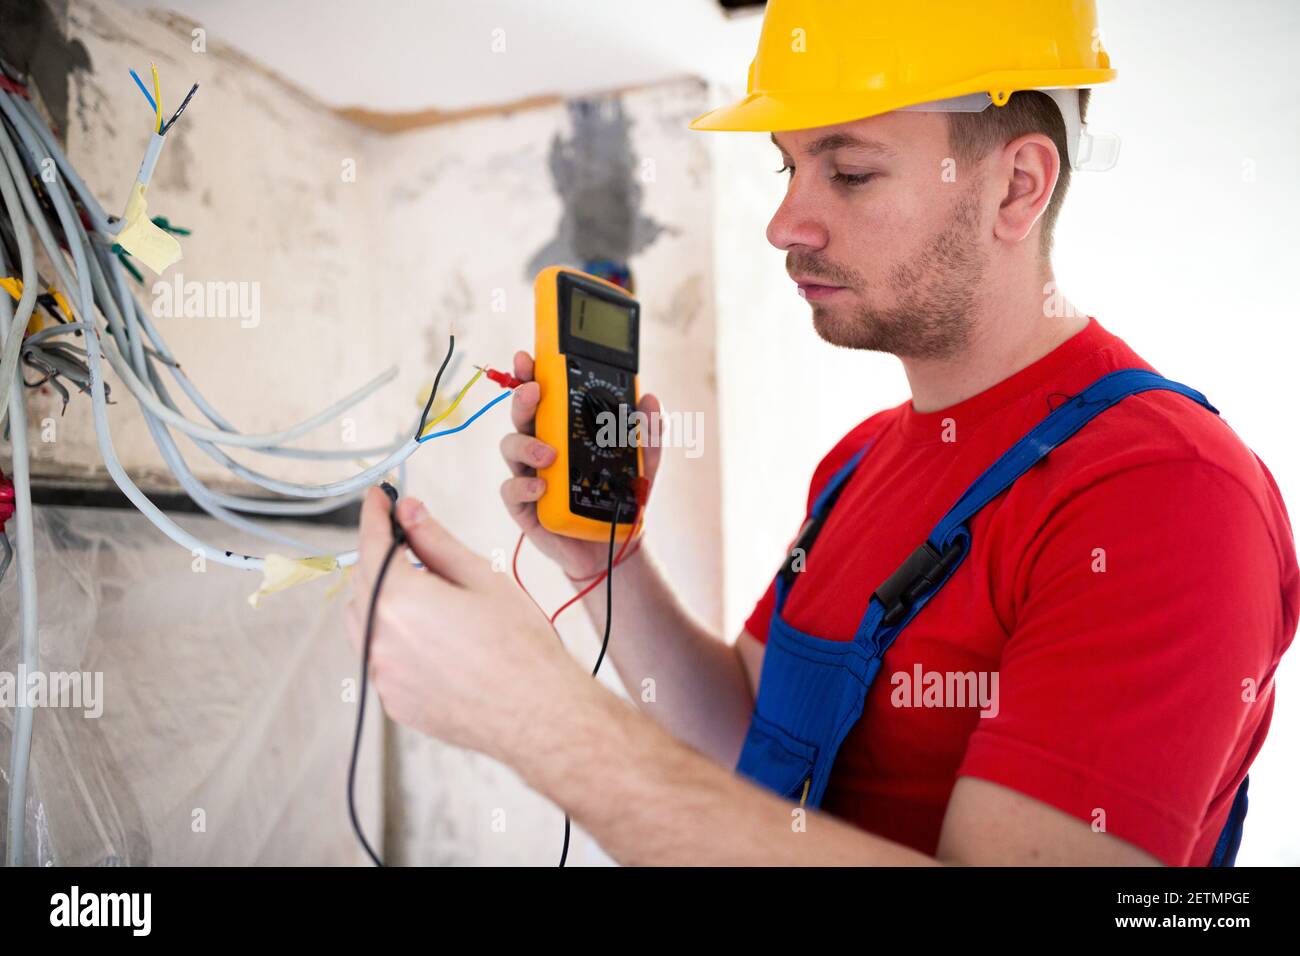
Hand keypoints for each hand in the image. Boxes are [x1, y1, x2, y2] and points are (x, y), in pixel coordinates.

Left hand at [344, 486, 583, 760]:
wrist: (538, 714)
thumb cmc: (520, 647)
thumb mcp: (482, 578)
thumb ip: (436, 542)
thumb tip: (410, 512)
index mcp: (400, 600)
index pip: (373, 544)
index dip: (375, 515)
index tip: (378, 498)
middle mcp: (380, 639)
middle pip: (362, 583)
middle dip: (381, 559)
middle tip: (413, 544)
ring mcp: (383, 675)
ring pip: (363, 623)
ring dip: (381, 599)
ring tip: (426, 594)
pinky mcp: (393, 702)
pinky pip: (379, 658)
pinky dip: (393, 638)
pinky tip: (432, 637)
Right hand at [499, 350, 661, 579]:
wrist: (615, 544)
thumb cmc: (622, 496)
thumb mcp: (644, 462)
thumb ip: (649, 432)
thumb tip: (650, 400)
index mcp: (564, 429)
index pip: (544, 395)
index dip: (530, 373)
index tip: (528, 357)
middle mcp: (541, 446)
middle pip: (522, 413)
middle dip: (522, 398)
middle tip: (534, 392)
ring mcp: (529, 474)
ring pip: (511, 447)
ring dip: (526, 445)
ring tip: (549, 456)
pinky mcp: (525, 506)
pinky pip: (512, 490)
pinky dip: (524, 487)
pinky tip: (542, 487)